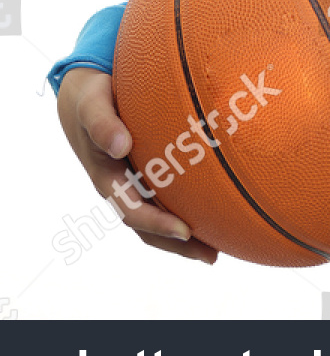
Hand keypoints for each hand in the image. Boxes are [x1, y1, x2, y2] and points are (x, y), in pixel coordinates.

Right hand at [56, 67, 217, 263]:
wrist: (85, 99)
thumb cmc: (92, 101)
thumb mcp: (91, 107)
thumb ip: (102, 124)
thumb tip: (120, 145)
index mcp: (108, 180)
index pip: (133, 212)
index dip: (157, 224)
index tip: (185, 231)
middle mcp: (123, 188)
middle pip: (150, 227)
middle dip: (178, 244)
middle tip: (212, 257)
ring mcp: (134, 184)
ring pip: (160, 216)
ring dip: (185, 236)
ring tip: (218, 247)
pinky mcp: (147, 174)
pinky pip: (167, 196)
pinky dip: (187, 207)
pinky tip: (214, 208)